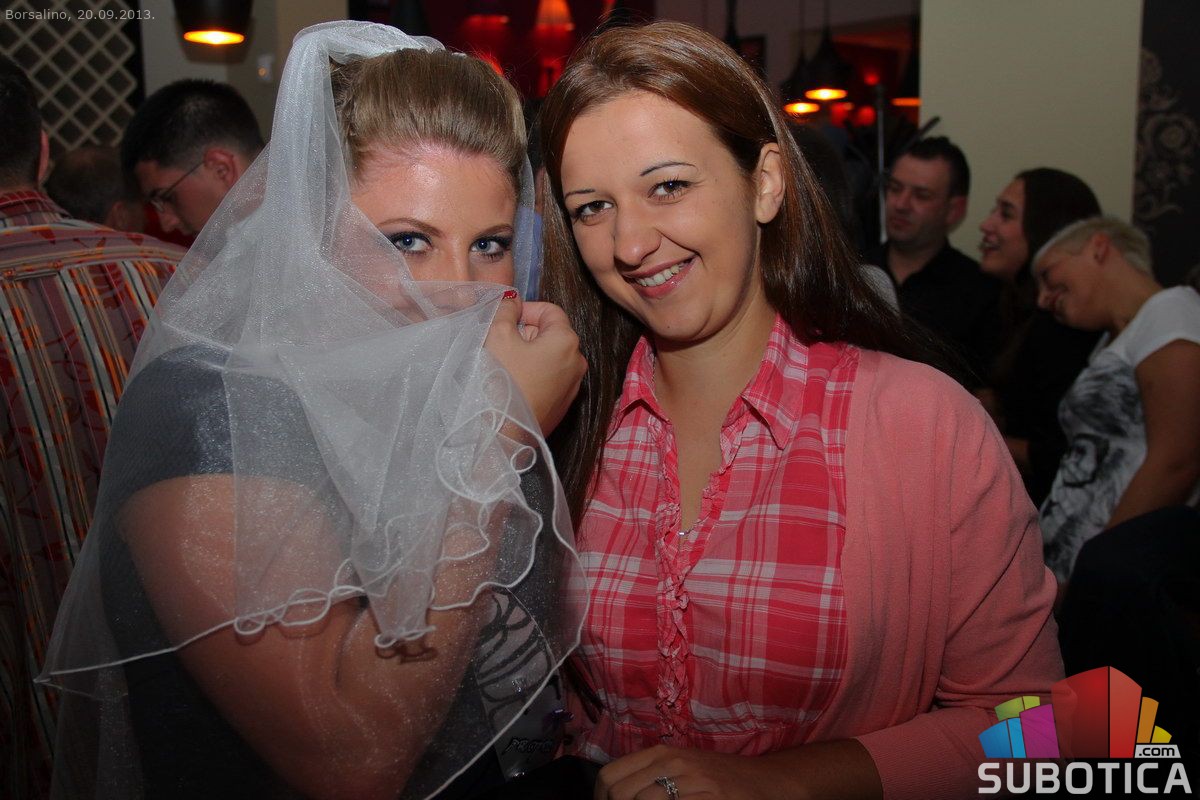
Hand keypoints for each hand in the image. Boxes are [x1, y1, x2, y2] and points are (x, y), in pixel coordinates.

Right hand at [485, 293, 586, 434]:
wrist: (503, 433)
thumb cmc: (501, 380)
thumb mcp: (497, 334)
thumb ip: (506, 309)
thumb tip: (513, 300)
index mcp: (567, 340)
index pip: (550, 310)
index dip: (525, 309)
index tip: (505, 318)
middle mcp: (578, 362)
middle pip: (550, 334)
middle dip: (525, 333)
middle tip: (501, 344)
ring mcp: (573, 386)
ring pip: (549, 357)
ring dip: (528, 354)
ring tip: (506, 366)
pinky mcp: (563, 406)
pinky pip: (549, 378)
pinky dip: (533, 374)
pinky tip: (514, 384)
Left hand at [595, 745, 778, 799]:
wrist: (767, 782)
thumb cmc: (720, 780)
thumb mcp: (682, 771)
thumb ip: (649, 779)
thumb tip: (613, 796)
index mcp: (661, 754)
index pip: (609, 776)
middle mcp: (674, 763)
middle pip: (620, 794)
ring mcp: (693, 782)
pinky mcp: (711, 799)